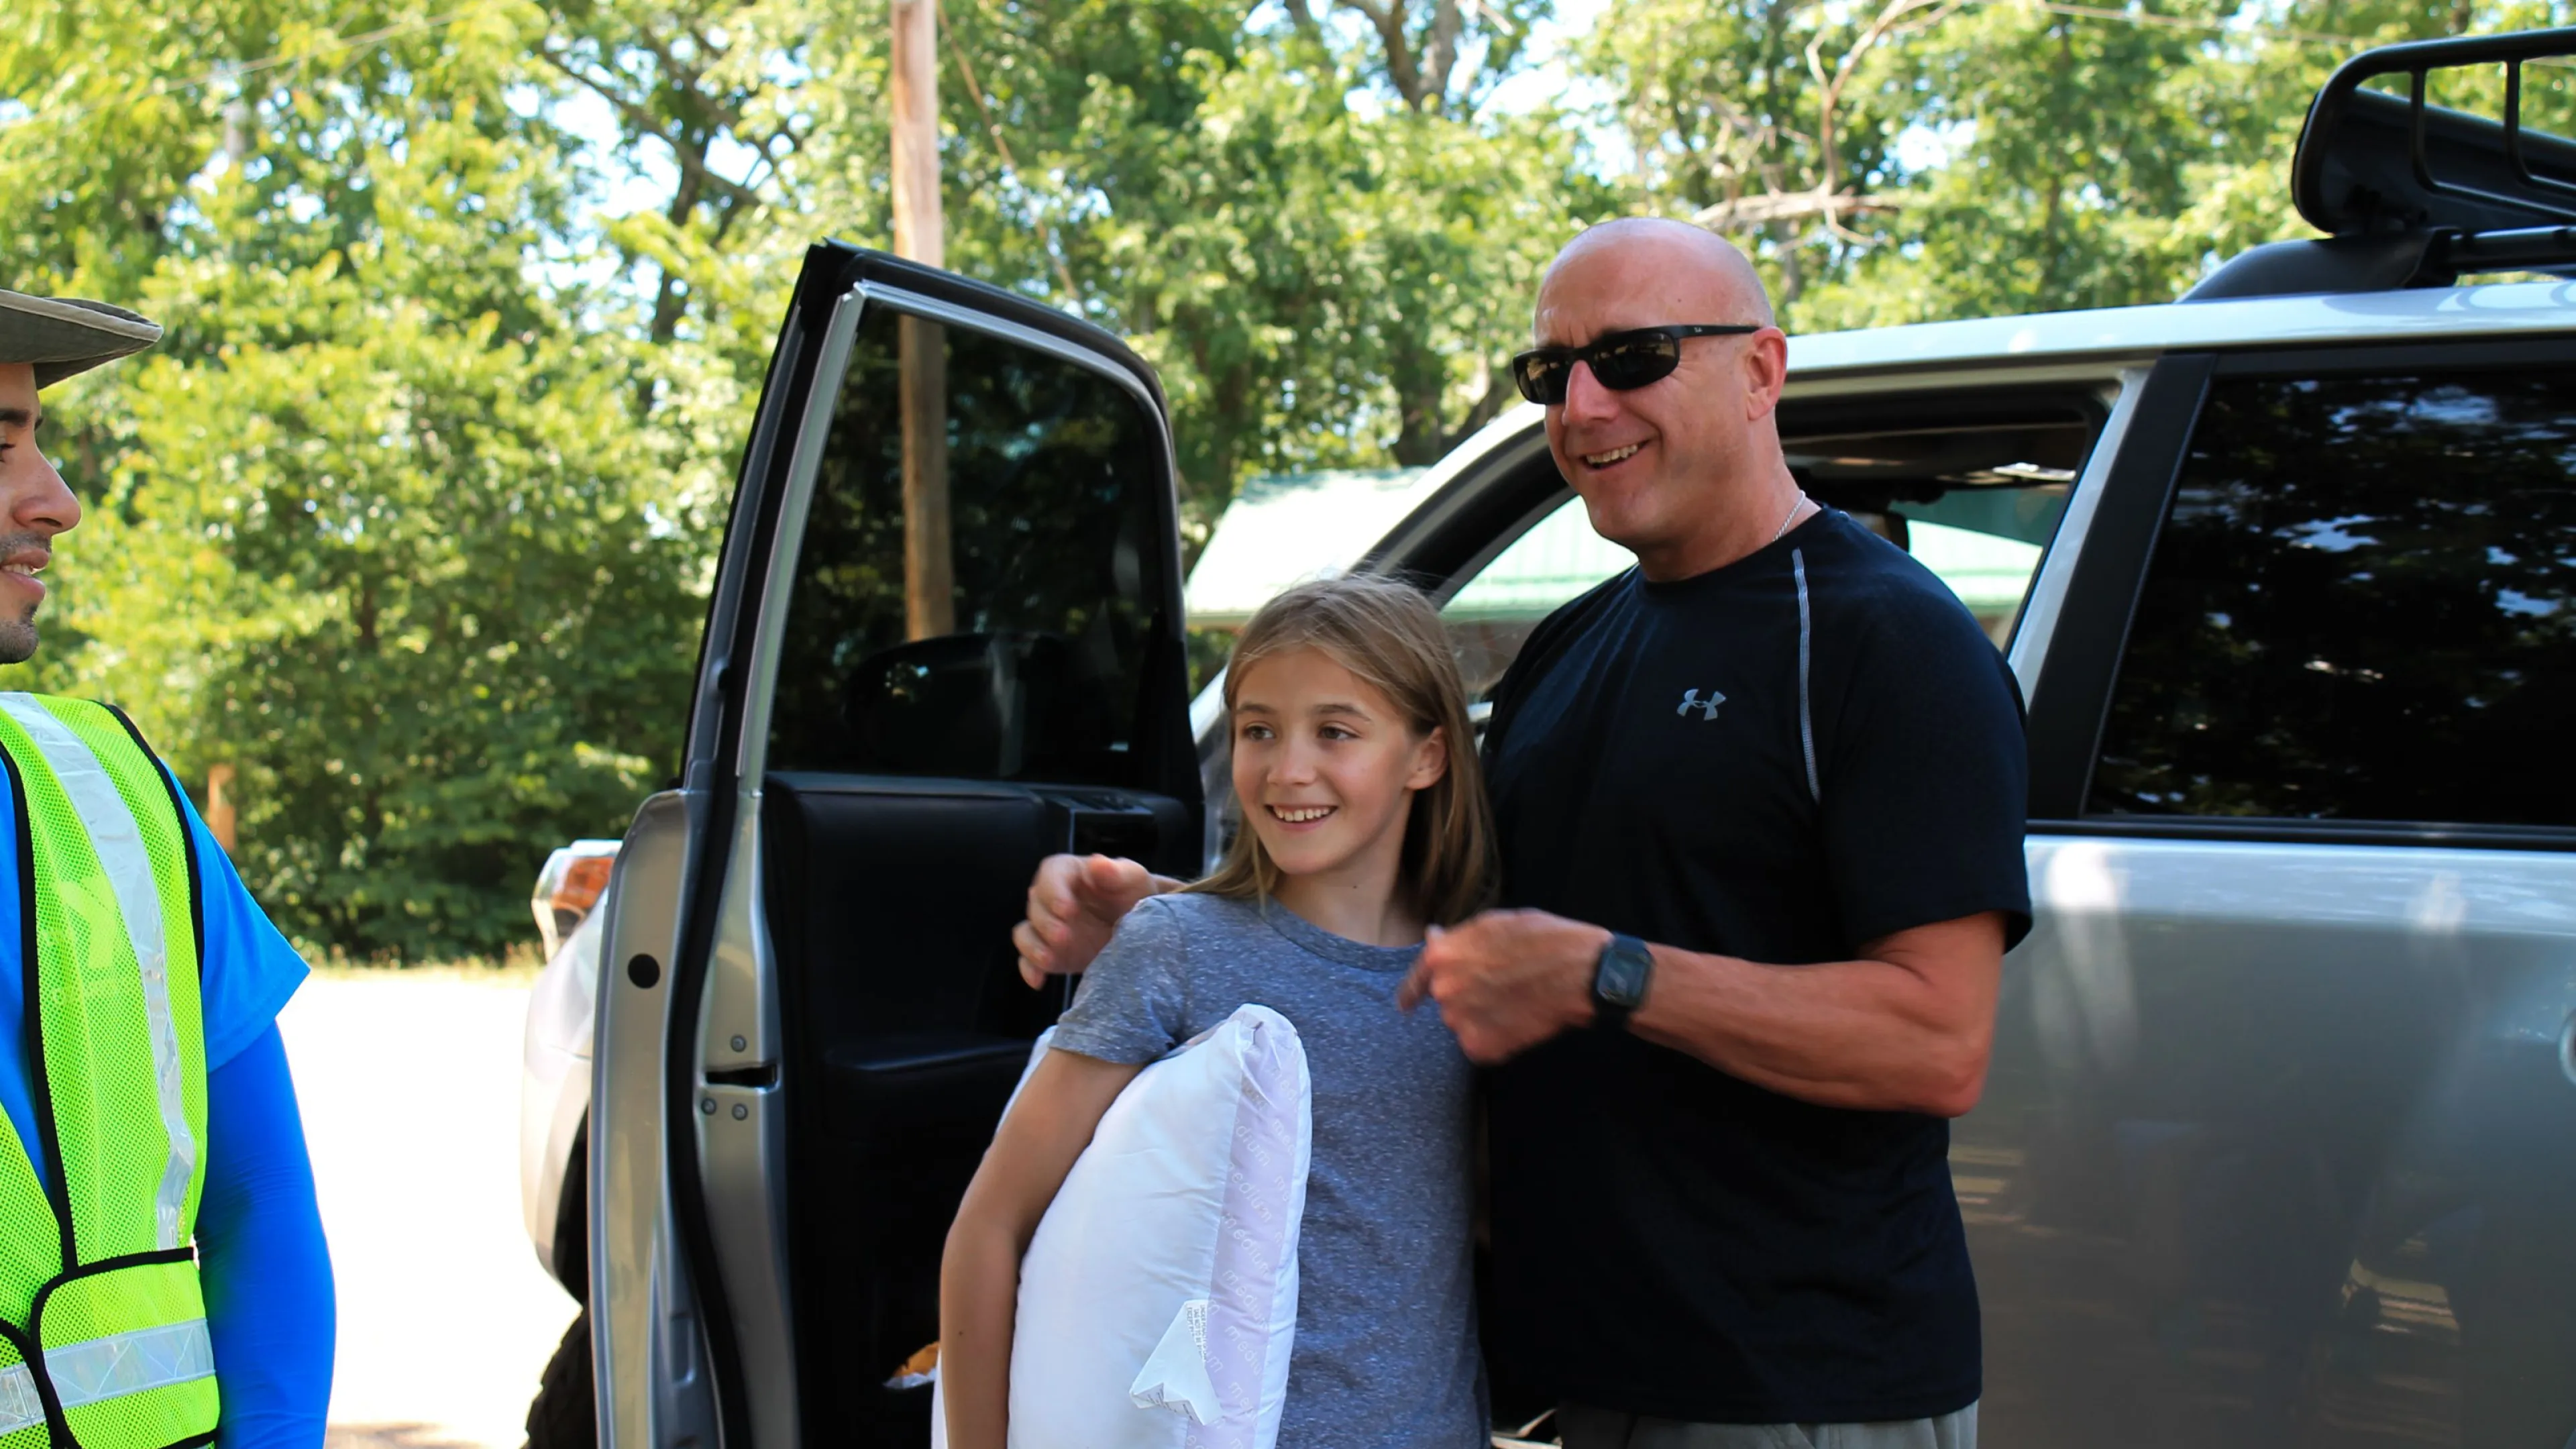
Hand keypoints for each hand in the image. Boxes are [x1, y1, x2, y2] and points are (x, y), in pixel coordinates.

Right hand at [1012, 854, 1158, 987]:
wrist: (1139, 927)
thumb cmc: (1133, 895)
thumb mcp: (1133, 880)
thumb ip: (1117, 872)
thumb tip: (1098, 863)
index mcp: (1069, 873)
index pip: (1051, 873)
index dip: (1054, 890)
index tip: (1067, 909)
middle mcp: (1051, 898)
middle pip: (1035, 904)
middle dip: (1046, 922)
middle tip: (1063, 936)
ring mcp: (1047, 927)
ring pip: (1026, 932)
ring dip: (1034, 946)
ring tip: (1049, 959)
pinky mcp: (1048, 952)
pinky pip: (1028, 960)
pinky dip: (1030, 969)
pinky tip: (1038, 981)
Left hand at [1398, 909, 1609, 1063]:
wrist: (1580, 974)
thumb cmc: (1542, 940)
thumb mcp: (1493, 924)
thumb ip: (1457, 938)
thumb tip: (1432, 937)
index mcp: (1442, 957)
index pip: (1415, 981)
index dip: (1411, 992)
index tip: (1406, 1005)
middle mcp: (1444, 991)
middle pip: (1447, 1000)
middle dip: (1468, 996)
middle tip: (1503, 988)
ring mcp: (1461, 1022)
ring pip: (1465, 1023)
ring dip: (1483, 1018)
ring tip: (1517, 1002)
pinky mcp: (1482, 1047)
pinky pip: (1482, 1045)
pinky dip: (1498, 1038)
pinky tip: (1520, 1021)